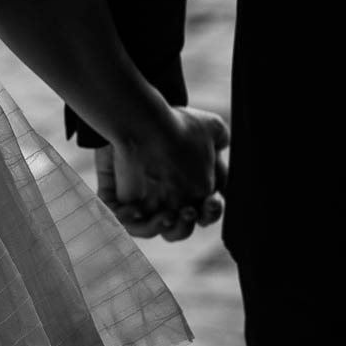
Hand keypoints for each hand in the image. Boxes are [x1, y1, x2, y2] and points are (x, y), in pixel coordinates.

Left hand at [96, 107, 228, 241]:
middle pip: (180, 229)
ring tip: (166, 215)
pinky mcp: (118, 200)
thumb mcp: (208, 128)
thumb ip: (223, 144)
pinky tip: (134, 209)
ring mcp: (141, 202)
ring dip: (162, 227)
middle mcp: (166, 201)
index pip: (203, 214)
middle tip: (188, 210)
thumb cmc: (175, 123)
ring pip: (153, 230)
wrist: (140, 114)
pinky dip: (129, 220)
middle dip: (186, 225)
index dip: (210, 212)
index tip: (212, 201)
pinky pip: (122, 221)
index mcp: (188, 192)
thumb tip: (227, 160)